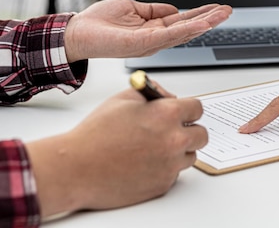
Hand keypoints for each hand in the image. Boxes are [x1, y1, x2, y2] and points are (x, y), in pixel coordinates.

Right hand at [26, 83, 206, 216]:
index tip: (182, 112)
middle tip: (173, 131)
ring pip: (190, 156)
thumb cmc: (95, 134)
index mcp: (167, 114)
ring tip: (153, 147)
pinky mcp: (163, 184)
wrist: (76, 168)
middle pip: (201, 134)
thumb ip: (152, 94)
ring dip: (178, 151)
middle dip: (189, 130)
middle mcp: (174, 140)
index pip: (197, 108)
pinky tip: (143, 163)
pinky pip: (174, 173)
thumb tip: (168, 97)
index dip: (188, 109)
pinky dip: (164, 168)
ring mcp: (170, 165)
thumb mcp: (122, 99)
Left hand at [64, 0, 231, 61]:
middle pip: (189, 28)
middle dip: (210, 18)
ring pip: (184, 32)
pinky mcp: (144, 44)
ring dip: (205, 23)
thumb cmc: (99, 22)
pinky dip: (188, 29)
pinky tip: (202, 23)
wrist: (78, 32)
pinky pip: (170, 35)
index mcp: (153, 29)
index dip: (201, 14)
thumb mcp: (132, 8)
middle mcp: (156, 38)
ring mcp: (151, 43)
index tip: (217, 7)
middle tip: (228, 11)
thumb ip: (153, 9)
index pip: (183, 21)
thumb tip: (173, 8)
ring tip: (222, 15)